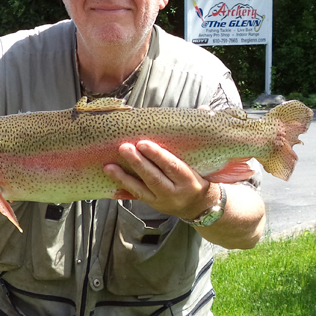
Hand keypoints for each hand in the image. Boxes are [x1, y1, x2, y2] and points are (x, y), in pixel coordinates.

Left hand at [103, 140, 218, 221]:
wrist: (200, 207)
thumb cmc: (201, 177)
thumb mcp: (206, 162)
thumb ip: (201, 135)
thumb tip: (203, 109)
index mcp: (190, 181)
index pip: (173, 167)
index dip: (158, 156)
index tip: (143, 143)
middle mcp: (176, 193)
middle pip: (155, 178)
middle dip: (138, 163)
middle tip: (124, 148)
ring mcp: (162, 201)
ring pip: (142, 190)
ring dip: (124, 178)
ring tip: (109, 166)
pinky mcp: (153, 204)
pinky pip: (136, 197)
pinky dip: (123, 188)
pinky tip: (111, 181)